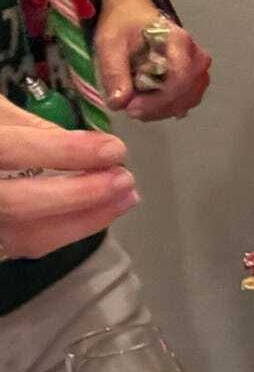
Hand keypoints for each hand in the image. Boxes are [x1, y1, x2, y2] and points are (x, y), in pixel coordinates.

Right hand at [0, 94, 136, 258]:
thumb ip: (32, 127)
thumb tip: (89, 146)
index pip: (11, 152)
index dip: (64, 151)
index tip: (113, 148)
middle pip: (19, 204)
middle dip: (80, 194)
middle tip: (124, 178)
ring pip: (27, 235)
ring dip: (85, 218)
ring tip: (125, 196)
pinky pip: (29, 244)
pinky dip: (69, 229)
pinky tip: (99, 211)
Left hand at [93, 0, 211, 120]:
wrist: (133, 13)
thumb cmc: (123, 24)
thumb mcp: (110, 42)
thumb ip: (114, 72)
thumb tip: (119, 103)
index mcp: (180, 42)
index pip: (179, 79)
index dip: (157, 100)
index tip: (130, 108)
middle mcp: (197, 58)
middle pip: (184, 94)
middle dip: (156, 107)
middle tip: (128, 109)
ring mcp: (199, 71)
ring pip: (186, 101)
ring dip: (160, 110)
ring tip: (135, 106)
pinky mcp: (195, 81)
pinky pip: (186, 102)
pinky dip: (166, 108)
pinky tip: (147, 105)